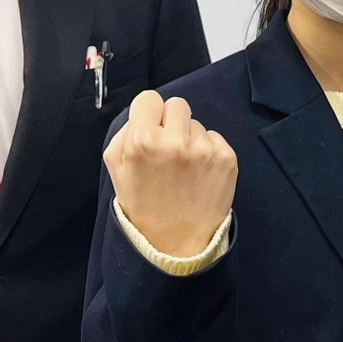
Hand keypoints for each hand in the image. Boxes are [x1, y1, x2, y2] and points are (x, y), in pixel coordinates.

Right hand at [105, 91, 237, 257]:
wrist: (176, 243)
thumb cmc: (143, 206)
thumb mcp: (116, 168)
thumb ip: (125, 132)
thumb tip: (143, 111)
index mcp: (142, 140)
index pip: (149, 98)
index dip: (149, 114)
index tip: (151, 129)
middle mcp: (175, 140)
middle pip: (177, 104)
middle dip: (172, 122)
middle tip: (168, 149)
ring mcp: (203, 149)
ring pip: (197, 123)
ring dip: (190, 139)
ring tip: (183, 169)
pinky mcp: (226, 157)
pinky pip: (215, 137)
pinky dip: (208, 152)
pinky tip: (199, 174)